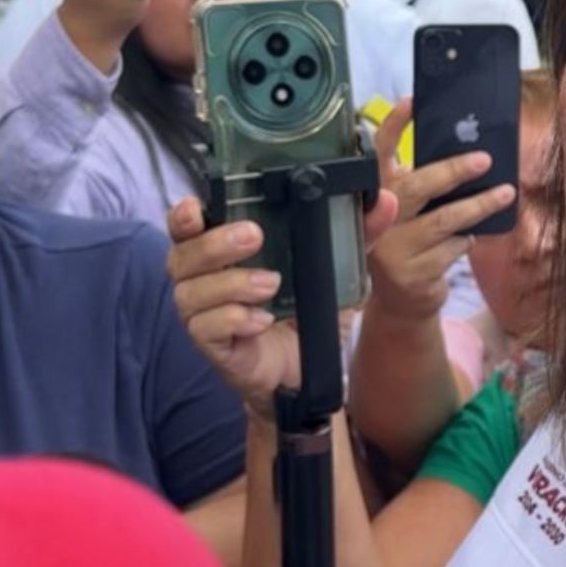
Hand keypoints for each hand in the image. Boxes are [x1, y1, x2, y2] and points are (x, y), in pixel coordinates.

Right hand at [167, 192, 399, 417]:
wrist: (308, 367)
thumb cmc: (307, 308)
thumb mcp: (335, 266)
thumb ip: (357, 232)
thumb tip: (383, 200)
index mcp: (223, 252)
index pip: (187, 227)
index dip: (184, 216)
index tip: (196, 207)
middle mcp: (205, 281)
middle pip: (182, 256)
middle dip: (214, 243)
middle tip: (254, 237)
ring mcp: (205, 316)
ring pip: (191, 293)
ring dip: (230, 283)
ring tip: (270, 283)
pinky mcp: (214, 347)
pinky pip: (206, 329)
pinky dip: (233, 319)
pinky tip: (261, 319)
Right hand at [366, 100, 515, 325]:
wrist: (403, 299)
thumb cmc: (414, 239)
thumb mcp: (411, 209)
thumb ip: (424, 184)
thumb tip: (472, 150)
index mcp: (375, 193)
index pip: (377, 153)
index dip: (393, 127)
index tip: (412, 102)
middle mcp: (377, 218)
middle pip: (416, 187)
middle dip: (452, 171)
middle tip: (484, 160)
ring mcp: (391, 248)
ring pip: (443, 220)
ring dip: (479, 206)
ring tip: (506, 193)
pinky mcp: (411, 273)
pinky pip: (452, 248)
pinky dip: (466, 240)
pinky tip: (468, 238)